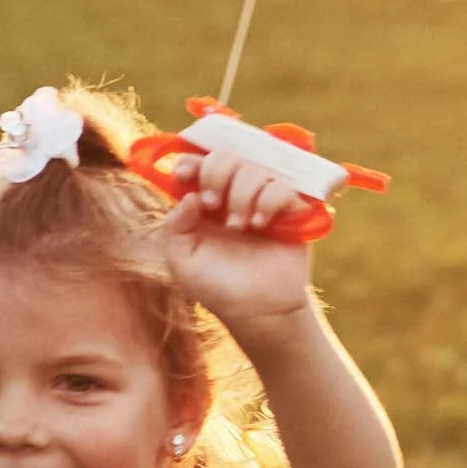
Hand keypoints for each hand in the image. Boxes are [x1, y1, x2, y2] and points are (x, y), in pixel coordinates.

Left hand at [162, 160, 325, 328]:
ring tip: (240, 228)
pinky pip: (282, 186)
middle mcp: (234, 196)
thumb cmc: (218, 288)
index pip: (199, 164)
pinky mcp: (291, 210)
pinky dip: (268, 200)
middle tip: (213, 205)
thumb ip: (175, 226)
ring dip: (242, 195)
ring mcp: (264, 200)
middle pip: (227, 156)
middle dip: (217, 173)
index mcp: (206, 204)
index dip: (191, 161)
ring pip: (255, 168)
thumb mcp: (183, 260)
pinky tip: (260, 224)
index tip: (185, 175)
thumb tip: (190, 195)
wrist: (259, 311)